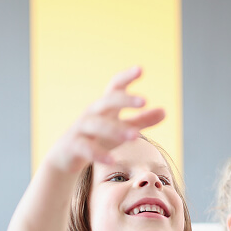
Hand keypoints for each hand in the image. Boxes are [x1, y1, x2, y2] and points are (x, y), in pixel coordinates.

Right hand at [46, 66, 164, 172]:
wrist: (65, 157)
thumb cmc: (97, 138)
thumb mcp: (121, 129)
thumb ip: (141, 120)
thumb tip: (165, 111)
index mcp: (105, 107)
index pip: (115, 87)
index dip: (126, 77)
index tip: (141, 69)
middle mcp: (92, 113)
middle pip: (107, 101)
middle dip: (124, 99)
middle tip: (144, 101)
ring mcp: (81, 129)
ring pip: (97, 125)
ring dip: (116, 130)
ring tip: (136, 136)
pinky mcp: (73, 146)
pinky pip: (85, 148)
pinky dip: (98, 153)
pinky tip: (112, 160)